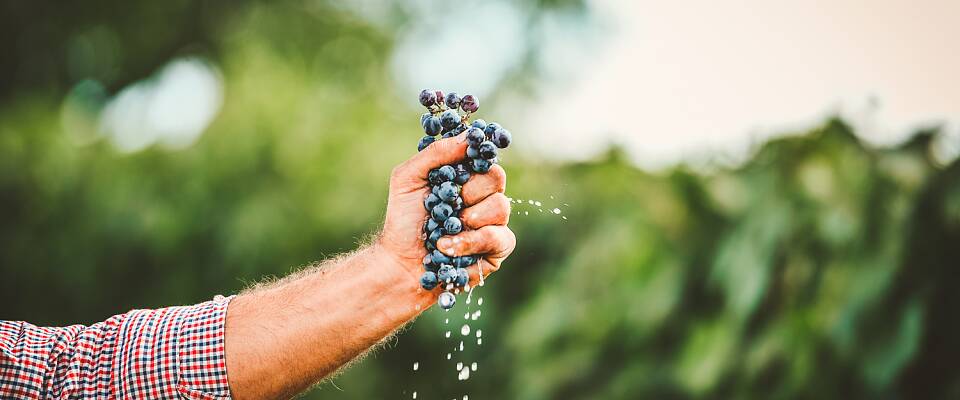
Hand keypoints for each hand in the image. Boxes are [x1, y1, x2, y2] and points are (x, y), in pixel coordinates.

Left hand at [378, 132, 514, 289]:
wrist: (400, 262)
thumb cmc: (403, 219)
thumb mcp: (408, 178)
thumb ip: (436, 153)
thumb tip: (469, 136)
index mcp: (465, 176)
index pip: (484, 156)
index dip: (477, 157)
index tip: (461, 165)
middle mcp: (483, 196)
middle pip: (496, 178)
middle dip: (468, 191)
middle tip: (448, 203)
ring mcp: (493, 221)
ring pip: (501, 207)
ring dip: (468, 219)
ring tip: (444, 232)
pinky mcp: (497, 248)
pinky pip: (500, 238)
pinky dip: (472, 242)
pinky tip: (449, 248)